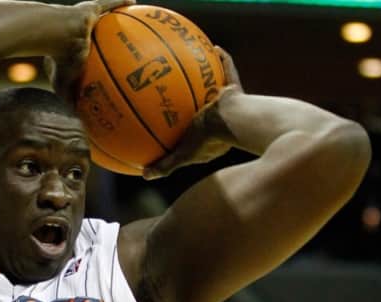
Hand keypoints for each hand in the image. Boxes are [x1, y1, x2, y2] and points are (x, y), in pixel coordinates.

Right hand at [44, 0, 135, 104]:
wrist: (52, 35)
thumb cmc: (58, 59)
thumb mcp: (63, 83)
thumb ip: (71, 98)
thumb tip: (78, 116)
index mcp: (74, 47)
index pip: (87, 50)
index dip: (94, 53)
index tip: (105, 60)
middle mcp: (80, 31)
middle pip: (98, 31)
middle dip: (108, 32)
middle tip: (121, 38)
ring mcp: (85, 17)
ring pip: (104, 15)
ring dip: (115, 14)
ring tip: (132, 15)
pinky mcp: (90, 7)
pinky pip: (109, 3)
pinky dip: (120, 1)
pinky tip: (134, 1)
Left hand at [143, 46, 243, 179]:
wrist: (236, 123)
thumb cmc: (211, 139)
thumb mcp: (184, 154)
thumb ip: (166, 165)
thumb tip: (144, 174)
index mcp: (208, 136)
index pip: (192, 133)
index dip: (182, 130)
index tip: (167, 124)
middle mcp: (219, 120)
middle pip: (202, 108)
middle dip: (192, 102)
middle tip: (176, 93)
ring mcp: (229, 105)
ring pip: (216, 89)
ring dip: (207, 79)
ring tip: (192, 64)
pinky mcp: (236, 90)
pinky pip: (229, 70)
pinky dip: (223, 59)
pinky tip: (213, 48)